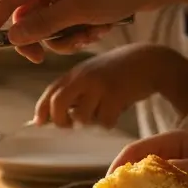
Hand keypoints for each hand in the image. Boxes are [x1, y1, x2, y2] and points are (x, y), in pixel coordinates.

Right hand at [0, 0, 168, 61]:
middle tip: (43, 58)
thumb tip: (12, 37)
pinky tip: (101, 27)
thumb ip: (42, 25)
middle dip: (43, 37)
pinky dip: (81, 30)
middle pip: (29, 14)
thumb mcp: (78, 10)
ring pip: (51, 23)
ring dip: (67, 36)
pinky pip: (69, 21)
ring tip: (91, 33)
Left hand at [35, 44, 187, 128]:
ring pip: (82, 118)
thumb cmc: (118, 72)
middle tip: (69, 126)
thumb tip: (58, 116)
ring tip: (103, 112)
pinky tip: (117, 111)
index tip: (38, 123)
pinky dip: (109, 122)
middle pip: (58, 105)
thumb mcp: (92, 74)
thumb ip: (76, 90)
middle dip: (60, 121)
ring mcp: (99, 86)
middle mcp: (83, 78)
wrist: (148, 61)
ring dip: (91, 122)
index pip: (51, 92)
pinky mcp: (116, 95)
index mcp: (75, 73)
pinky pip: (105, 121)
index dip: (42, 109)